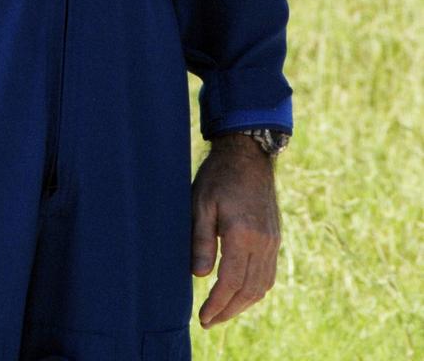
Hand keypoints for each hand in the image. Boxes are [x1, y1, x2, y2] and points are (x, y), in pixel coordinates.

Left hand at [191, 133, 280, 328]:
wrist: (248, 154)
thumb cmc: (219, 176)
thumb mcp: (201, 204)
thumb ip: (201, 240)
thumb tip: (199, 275)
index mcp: (243, 234)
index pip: (230, 282)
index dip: (216, 304)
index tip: (203, 317)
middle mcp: (263, 242)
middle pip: (248, 290)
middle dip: (228, 310)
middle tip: (209, 320)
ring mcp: (273, 240)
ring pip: (262, 285)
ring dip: (243, 303)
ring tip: (223, 312)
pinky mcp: (275, 236)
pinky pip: (269, 273)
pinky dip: (255, 289)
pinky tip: (241, 292)